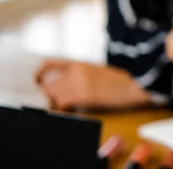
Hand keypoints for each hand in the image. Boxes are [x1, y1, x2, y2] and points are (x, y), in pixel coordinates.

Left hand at [34, 59, 151, 110]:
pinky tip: (71, 110)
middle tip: (54, 102)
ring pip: (54, 94)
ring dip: (56, 103)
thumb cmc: (121, 80)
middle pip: (49, 84)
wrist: (135, 85)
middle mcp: (77, 71)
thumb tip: (68, 84)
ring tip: (65, 107)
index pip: (50, 63)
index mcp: (80, 63)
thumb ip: (81, 74)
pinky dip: (63, 108)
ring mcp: (80, 83)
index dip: (39, 73)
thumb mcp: (99, 70)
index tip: (36, 81)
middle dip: (48, 95)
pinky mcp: (84, 95)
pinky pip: (63, 103)